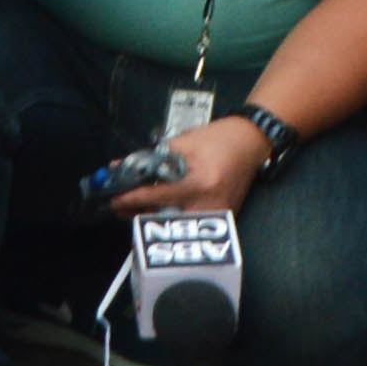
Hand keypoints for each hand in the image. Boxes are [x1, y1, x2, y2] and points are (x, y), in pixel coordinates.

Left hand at [113, 113, 270, 218]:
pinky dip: (174, 220)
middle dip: (140, 215)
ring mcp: (219, 214)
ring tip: (135, 211)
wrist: (252, 141)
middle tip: (121, 208)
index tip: (114, 200)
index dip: (131, 198)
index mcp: (199, 181)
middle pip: (165, 219)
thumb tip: (120, 168)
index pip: (157, 196)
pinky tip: (159, 213)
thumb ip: (150, 158)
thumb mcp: (180, 142)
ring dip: (154, 220)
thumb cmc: (217, 139)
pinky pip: (193, 225)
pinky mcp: (225, 217)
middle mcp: (210, 203)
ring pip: (178, 226)